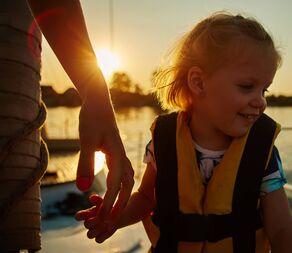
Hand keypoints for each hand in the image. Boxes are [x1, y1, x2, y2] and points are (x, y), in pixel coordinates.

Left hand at [76, 88, 133, 223]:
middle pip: (126, 187)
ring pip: (125, 182)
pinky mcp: (115, 153)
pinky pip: (120, 175)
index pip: (115, 185)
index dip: (110, 203)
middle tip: (110, 223)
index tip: (104, 218)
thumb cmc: (92, 118)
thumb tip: (83, 189)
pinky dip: (117, 187)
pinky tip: (111, 191)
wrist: (98, 101)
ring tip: (112, 211)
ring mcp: (120, 155)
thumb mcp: (86, 140)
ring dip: (120, 198)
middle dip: (119, 206)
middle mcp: (122, 157)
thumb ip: (85, 164)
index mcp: (118, 156)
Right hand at [76, 194, 116, 242]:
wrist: (120, 213)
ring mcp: (94, 231)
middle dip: (94, 221)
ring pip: (89, 235)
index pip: (78, 216)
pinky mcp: (101, 237)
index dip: (80, 216)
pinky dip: (104, 236)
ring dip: (98, 230)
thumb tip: (92, 197)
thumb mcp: (105, 202)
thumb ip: (98, 200)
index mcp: (87, 214)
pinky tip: (110, 229)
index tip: (87, 213)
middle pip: (86, 225)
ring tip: (107, 224)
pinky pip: (98, 240)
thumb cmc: (110, 206)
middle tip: (103, 218)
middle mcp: (89, 223)